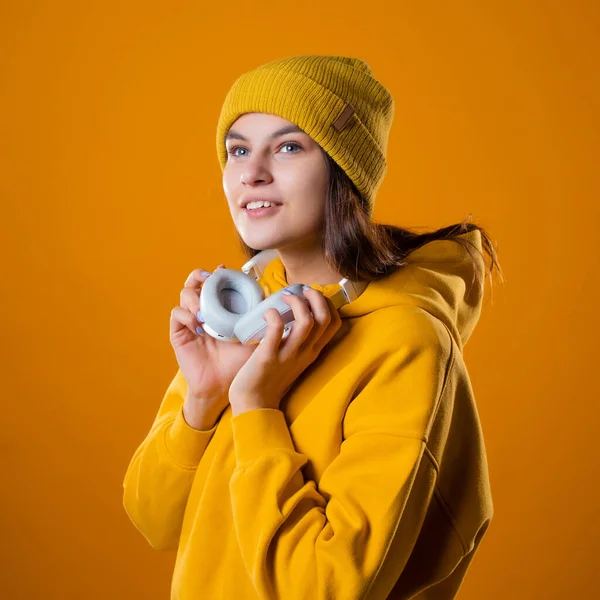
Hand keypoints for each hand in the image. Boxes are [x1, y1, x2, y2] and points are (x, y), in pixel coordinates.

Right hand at [170, 265, 256, 419]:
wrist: (224, 386)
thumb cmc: (240, 362)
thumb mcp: (253, 336)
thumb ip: (259, 317)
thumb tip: (272, 296)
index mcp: (221, 309)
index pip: (215, 284)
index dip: (217, 273)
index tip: (223, 268)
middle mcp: (204, 311)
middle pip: (195, 282)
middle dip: (199, 276)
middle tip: (208, 278)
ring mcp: (190, 320)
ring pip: (184, 294)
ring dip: (193, 296)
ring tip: (204, 308)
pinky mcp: (179, 333)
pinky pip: (177, 314)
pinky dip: (186, 315)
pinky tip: (199, 325)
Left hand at [228, 286, 342, 413]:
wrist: (254, 404)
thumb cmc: (271, 378)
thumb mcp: (294, 359)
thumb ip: (298, 341)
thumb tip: (293, 314)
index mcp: (313, 351)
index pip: (334, 323)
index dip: (328, 303)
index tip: (312, 296)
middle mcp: (305, 352)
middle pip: (325, 318)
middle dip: (316, 297)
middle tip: (301, 290)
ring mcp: (288, 355)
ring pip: (307, 322)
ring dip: (297, 302)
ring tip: (284, 297)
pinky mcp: (268, 357)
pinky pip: (277, 330)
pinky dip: (274, 316)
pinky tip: (267, 313)